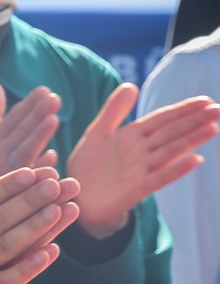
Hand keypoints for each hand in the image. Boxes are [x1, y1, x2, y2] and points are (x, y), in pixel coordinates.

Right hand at [0, 83, 60, 194]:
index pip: (11, 119)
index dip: (28, 105)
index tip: (44, 91)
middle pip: (19, 132)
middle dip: (35, 114)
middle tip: (52, 99)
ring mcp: (1, 174)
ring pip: (23, 152)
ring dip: (37, 136)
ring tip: (52, 120)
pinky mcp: (8, 195)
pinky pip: (25, 180)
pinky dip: (37, 168)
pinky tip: (51, 158)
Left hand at [66, 85, 219, 237]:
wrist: (77, 199)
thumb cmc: (89, 166)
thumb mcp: (98, 133)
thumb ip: (114, 111)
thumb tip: (131, 85)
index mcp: (132, 136)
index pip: (162, 119)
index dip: (183, 109)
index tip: (206, 100)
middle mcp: (141, 151)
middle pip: (172, 132)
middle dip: (195, 120)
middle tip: (219, 109)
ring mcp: (141, 169)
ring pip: (171, 151)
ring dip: (191, 140)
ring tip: (213, 128)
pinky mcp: (137, 189)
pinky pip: (160, 177)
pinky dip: (177, 169)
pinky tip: (196, 160)